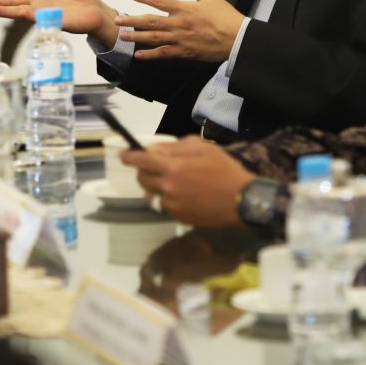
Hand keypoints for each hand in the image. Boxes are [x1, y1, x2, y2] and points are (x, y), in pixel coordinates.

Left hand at [115, 0, 245, 62]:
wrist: (236, 39)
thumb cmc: (225, 17)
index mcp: (184, 9)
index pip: (159, 0)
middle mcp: (178, 24)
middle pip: (150, 21)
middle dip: (132, 20)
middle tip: (118, 20)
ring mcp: (180, 39)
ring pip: (153, 38)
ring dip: (136, 37)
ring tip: (122, 35)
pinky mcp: (184, 52)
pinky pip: (164, 54)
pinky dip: (150, 55)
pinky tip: (139, 55)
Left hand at [122, 138, 252, 227]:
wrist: (242, 201)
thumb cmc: (225, 170)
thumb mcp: (203, 148)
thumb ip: (176, 147)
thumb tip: (156, 150)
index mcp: (172, 167)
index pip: (140, 161)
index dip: (128, 157)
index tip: (123, 155)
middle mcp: (167, 188)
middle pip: (142, 179)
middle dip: (144, 171)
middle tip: (155, 167)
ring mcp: (172, 205)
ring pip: (152, 194)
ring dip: (155, 186)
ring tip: (171, 182)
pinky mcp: (179, 218)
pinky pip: (165, 206)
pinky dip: (169, 199)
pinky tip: (185, 194)